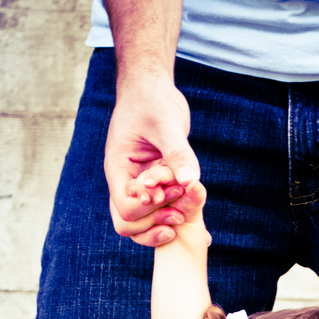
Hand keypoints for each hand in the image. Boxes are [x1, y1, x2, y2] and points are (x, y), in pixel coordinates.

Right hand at [104, 73, 200, 247]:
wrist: (153, 90)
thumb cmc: (152, 100)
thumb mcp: (166, 123)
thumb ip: (178, 153)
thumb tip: (191, 182)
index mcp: (119, 169)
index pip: (125, 209)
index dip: (149, 209)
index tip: (171, 191)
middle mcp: (125, 183)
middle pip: (130, 225)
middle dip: (157, 220)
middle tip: (182, 209)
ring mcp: (139, 188)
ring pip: (142, 226)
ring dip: (165, 225)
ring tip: (187, 214)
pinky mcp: (155, 188)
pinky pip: (161, 214)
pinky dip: (177, 222)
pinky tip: (200, 227)